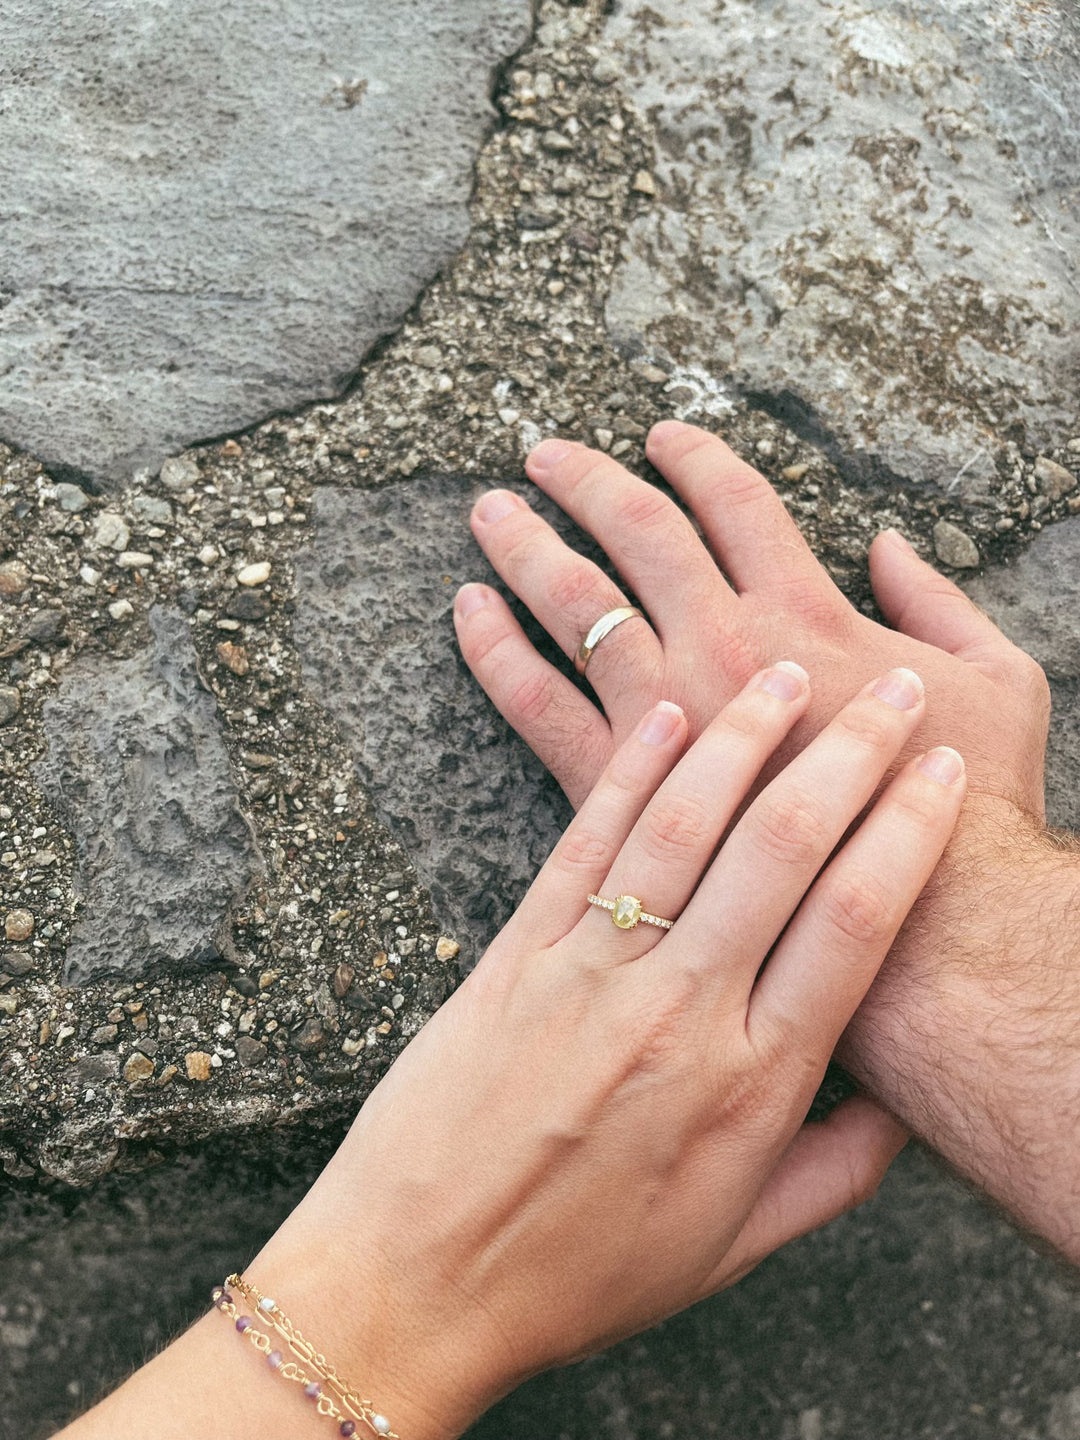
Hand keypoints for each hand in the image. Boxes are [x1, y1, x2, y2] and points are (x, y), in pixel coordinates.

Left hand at [249, 666, 962, 1438]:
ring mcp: (590, 973)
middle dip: (847, 756)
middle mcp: (679, 1012)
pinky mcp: (515, 953)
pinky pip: (584, 843)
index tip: (941, 772)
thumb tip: (903, 1106)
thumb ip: (832, 1173)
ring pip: (683, 825)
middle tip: (888, 692)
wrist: (417, 1279)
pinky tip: (665, 714)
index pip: (854, 925)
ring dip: (742, 737)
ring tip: (785, 673)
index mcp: (751, 1087)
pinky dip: (628, 771)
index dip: (907, 834)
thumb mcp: (731, 1248)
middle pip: (782, 851)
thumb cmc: (580, 1272)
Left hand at [452, 421, 1047, 817]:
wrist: (914, 946)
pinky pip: (533, 703)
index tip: (665, 438)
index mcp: (805, 618)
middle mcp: (721, 649)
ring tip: (492, 511)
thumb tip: (888, 547)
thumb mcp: (1003, 688)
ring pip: (575, 604)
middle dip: (588, 483)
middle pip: (640, 536)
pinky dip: (495, 651)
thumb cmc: (967, 821)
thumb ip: (945, 604)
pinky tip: (470, 611)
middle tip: (545, 454)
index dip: (700, 461)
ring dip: (528, 545)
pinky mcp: (612, 786)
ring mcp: (659, 716)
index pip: (739, 506)